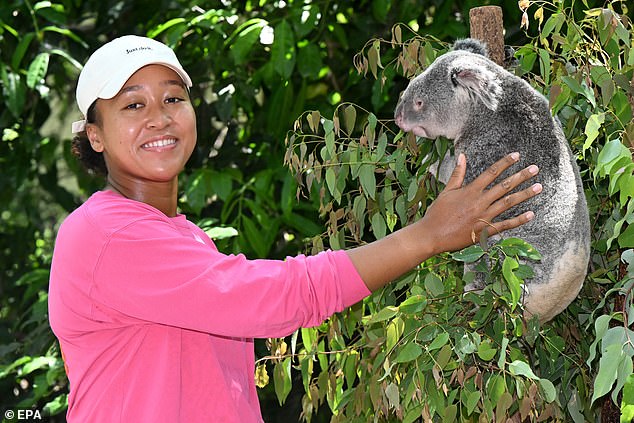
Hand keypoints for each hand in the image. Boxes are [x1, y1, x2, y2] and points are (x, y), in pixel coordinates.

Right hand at [346, 152, 540, 291]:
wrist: (432, 235)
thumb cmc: (437, 213)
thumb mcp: (447, 191)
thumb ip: (458, 174)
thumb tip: (462, 156)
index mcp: (470, 191)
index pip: (491, 173)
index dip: (504, 163)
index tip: (517, 155)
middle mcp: (479, 202)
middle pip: (504, 186)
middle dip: (521, 176)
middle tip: (535, 169)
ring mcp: (483, 217)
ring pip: (508, 203)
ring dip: (524, 195)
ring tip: (539, 187)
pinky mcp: (484, 231)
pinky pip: (505, 224)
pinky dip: (518, 220)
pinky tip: (531, 214)